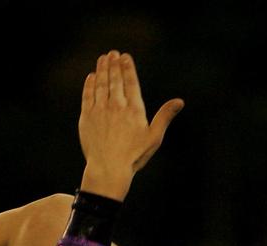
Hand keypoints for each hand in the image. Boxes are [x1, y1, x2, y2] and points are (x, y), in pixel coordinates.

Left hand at [79, 50, 183, 200]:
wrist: (108, 169)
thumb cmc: (133, 156)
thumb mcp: (154, 137)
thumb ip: (165, 116)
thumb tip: (180, 101)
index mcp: (134, 109)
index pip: (131, 82)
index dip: (127, 67)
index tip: (125, 57)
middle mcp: (116, 106)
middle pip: (115, 79)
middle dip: (114, 64)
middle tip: (112, 54)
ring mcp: (100, 111)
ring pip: (101, 84)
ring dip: (102, 70)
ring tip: (103, 59)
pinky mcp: (87, 118)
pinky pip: (88, 96)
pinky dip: (90, 85)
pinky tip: (92, 77)